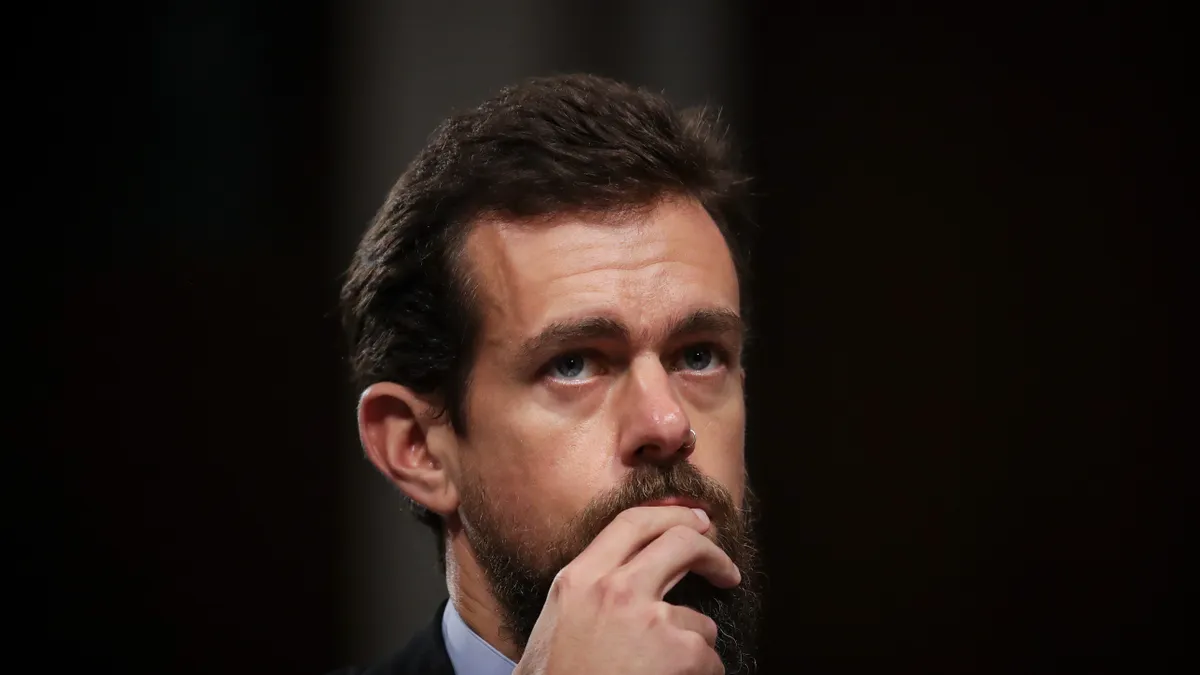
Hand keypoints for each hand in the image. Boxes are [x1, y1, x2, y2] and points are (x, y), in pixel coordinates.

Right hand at [513, 506, 739, 674]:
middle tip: (726, 571)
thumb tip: (631, 572)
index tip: (696, 520)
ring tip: (663, 671)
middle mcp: (615, 589)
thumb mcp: (559, 619)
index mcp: (579, 578)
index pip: (631, 523)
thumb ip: (591, 589)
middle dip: (712, 554)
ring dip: (692, 647)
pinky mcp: (679, 653)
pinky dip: (700, 674)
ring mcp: (650, 619)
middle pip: (680, 543)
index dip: (672, 514)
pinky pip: (709, 657)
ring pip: (699, 620)